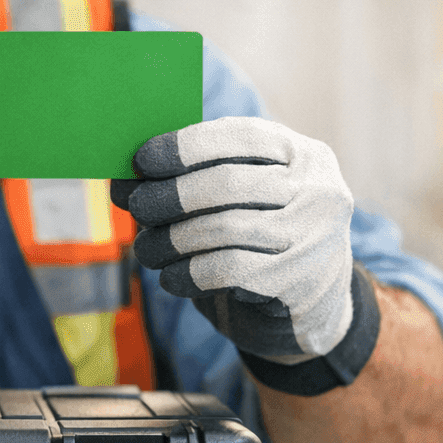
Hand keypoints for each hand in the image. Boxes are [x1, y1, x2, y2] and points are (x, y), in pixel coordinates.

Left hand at [124, 118, 359, 366]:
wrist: (310, 305)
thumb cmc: (258, 237)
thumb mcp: (238, 198)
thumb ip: (191, 179)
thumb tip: (123, 183)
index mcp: (301, 154)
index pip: (242, 136)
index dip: (186, 146)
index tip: (142, 160)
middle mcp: (318, 190)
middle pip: (228, 183)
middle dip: (170, 196)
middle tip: (137, 208)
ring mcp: (316, 237)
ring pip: (224, 229)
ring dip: (171, 240)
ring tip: (146, 250)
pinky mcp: (301, 281)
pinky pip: (228, 270)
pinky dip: (188, 273)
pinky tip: (171, 278)